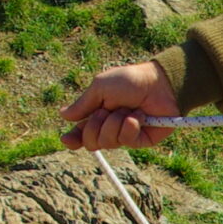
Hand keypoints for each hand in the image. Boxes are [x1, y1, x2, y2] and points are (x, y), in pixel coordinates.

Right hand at [61, 61, 179, 149]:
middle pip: (91, 142)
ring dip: (115, 123)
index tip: (67, 140)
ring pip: (107, 142)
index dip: (73, 139)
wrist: (159, 83)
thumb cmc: (129, 81)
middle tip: (106, 110)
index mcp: (97, 114)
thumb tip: (63, 115)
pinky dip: (130, 126)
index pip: (81, 133)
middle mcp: (109, 127)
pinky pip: (126, 141)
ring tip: (127, 110)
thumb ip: (83, 104)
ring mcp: (125, 135)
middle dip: (95, 125)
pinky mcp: (140, 140)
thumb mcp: (100, 87)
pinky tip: (139, 116)